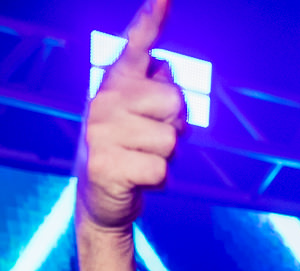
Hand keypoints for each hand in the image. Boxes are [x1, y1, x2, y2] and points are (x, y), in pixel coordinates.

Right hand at [77, 0, 184, 229]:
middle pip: (174, 102)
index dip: (151, 19)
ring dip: (166, 157)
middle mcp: (105, 100)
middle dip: (175, 126)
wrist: (100, 198)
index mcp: (116, 82)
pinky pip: (161, 169)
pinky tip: (138, 178)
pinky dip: (158, 180)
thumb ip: (154, 88)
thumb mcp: (139, 115)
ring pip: (170, 140)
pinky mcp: (107, 164)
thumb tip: (165, 66)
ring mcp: (102, 131)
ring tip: (142, 159)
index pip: (137, 45)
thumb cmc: (129, 150)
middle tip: (152, 140)